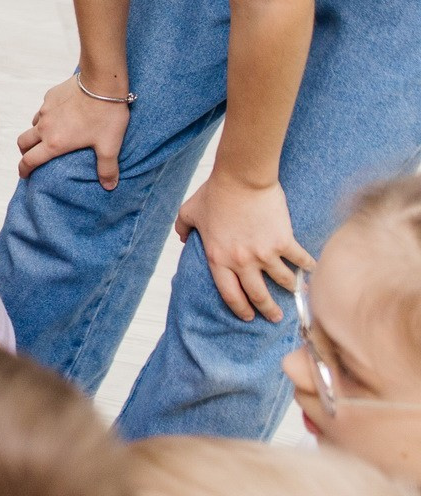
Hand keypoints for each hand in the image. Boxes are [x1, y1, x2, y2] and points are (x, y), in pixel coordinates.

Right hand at [17, 74, 129, 188]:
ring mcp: (45, 110)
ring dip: (36, 133)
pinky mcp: (50, 96)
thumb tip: (109, 187)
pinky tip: (62, 114)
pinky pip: (44, 109)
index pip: (30, 160)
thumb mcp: (109, 145)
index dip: (24, 170)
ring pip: (33, 125)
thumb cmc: (105, 115)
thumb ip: (107, 168)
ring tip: (50, 134)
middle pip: (23, 142)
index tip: (24, 175)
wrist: (102, 82)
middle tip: (32, 156)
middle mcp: (45, 127)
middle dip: (24, 151)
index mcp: (55, 143)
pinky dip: (47, 116)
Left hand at [175, 174, 313, 321]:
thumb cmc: (215, 193)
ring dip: (290, 290)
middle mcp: (241, 262)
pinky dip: (309, 266)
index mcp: (217, 259)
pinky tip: (313, 270)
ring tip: (296, 294)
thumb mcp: (189, 211)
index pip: (229, 294)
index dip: (239, 309)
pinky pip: (300, 260)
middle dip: (267, 310)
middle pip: (257, 295)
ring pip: (282, 281)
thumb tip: (181, 238)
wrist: (241, 178)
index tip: (247, 317)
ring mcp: (264, 254)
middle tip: (275, 317)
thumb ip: (182, 228)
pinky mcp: (284, 241)